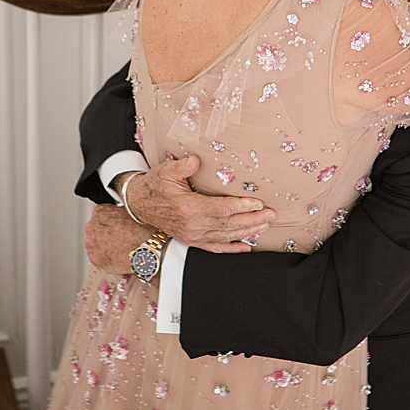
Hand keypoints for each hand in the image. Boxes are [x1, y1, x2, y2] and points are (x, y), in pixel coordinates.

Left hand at [86, 204, 152, 273]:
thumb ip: (120, 213)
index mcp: (101, 212)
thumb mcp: (134, 213)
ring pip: (96, 245)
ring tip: (122, 249)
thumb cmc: (144, 232)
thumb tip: (121, 217)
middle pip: (96, 230)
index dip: (112, 221)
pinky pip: (98, 258)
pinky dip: (106, 259)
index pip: (101, 214)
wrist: (148, 251)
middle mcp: (92, 226)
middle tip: (122, 238)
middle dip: (107, 234)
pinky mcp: (95, 259)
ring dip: (105, 246)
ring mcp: (91, 244)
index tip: (118, 226)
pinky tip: (119, 257)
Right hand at [118, 155, 273, 252]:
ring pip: (226, 236)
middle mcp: (193, 225)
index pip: (222, 209)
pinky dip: (231, 248)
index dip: (242, 207)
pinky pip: (215, 247)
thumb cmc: (155, 186)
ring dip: (247, 232)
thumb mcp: (166, 171)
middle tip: (271, 215)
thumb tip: (196, 160)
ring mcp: (193, 235)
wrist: (138, 204)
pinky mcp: (192, 240)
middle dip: (252, 220)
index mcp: (189, 208)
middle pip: (229, 224)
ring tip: (264, 226)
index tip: (259, 203)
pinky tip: (246, 247)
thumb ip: (182, 166)